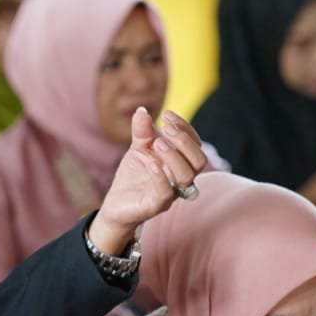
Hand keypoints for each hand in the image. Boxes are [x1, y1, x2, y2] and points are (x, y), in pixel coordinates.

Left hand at [92, 109, 208, 253]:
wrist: (116, 204)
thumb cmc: (133, 176)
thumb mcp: (138, 149)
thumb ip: (142, 132)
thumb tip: (142, 110)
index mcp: (181, 163)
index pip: (195, 144)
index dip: (185, 128)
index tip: (167, 115)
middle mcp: (180, 179)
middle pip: (200, 161)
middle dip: (185, 141)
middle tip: (165, 128)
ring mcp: (171, 193)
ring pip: (187, 176)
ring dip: (174, 156)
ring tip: (157, 143)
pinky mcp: (155, 205)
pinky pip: (166, 193)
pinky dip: (160, 176)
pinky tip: (150, 162)